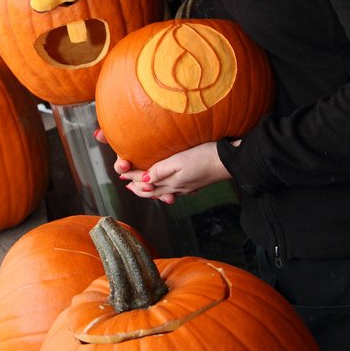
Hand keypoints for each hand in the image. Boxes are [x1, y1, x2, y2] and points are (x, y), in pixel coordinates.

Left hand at [115, 142, 231, 204]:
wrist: (228, 162)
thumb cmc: (204, 158)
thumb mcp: (180, 161)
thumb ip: (160, 170)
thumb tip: (143, 181)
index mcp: (170, 182)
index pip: (145, 181)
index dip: (131, 177)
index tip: (121, 172)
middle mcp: (176, 188)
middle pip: (151, 190)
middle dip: (137, 187)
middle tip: (126, 183)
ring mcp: (186, 187)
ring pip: (162, 192)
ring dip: (150, 190)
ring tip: (143, 187)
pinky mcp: (194, 183)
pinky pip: (174, 191)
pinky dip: (164, 191)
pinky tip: (167, 188)